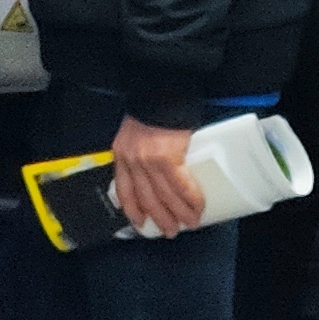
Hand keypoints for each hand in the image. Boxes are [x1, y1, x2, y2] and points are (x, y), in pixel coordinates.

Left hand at [109, 117, 204, 234]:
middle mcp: (133, 161)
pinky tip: (197, 207)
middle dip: (160, 218)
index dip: (133, 210)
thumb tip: (153, 170)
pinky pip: (180, 186)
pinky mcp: (168, 158)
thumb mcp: (134, 132)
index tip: (141, 222)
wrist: (162, 89)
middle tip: (170, 230)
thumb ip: (139, 152)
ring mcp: (149, 161)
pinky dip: (190, 199)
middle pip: (146, 199)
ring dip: (178, 213)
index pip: (124, 190)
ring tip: (189, 223)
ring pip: (165, 197)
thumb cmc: (152, 106)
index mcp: (122, 154)